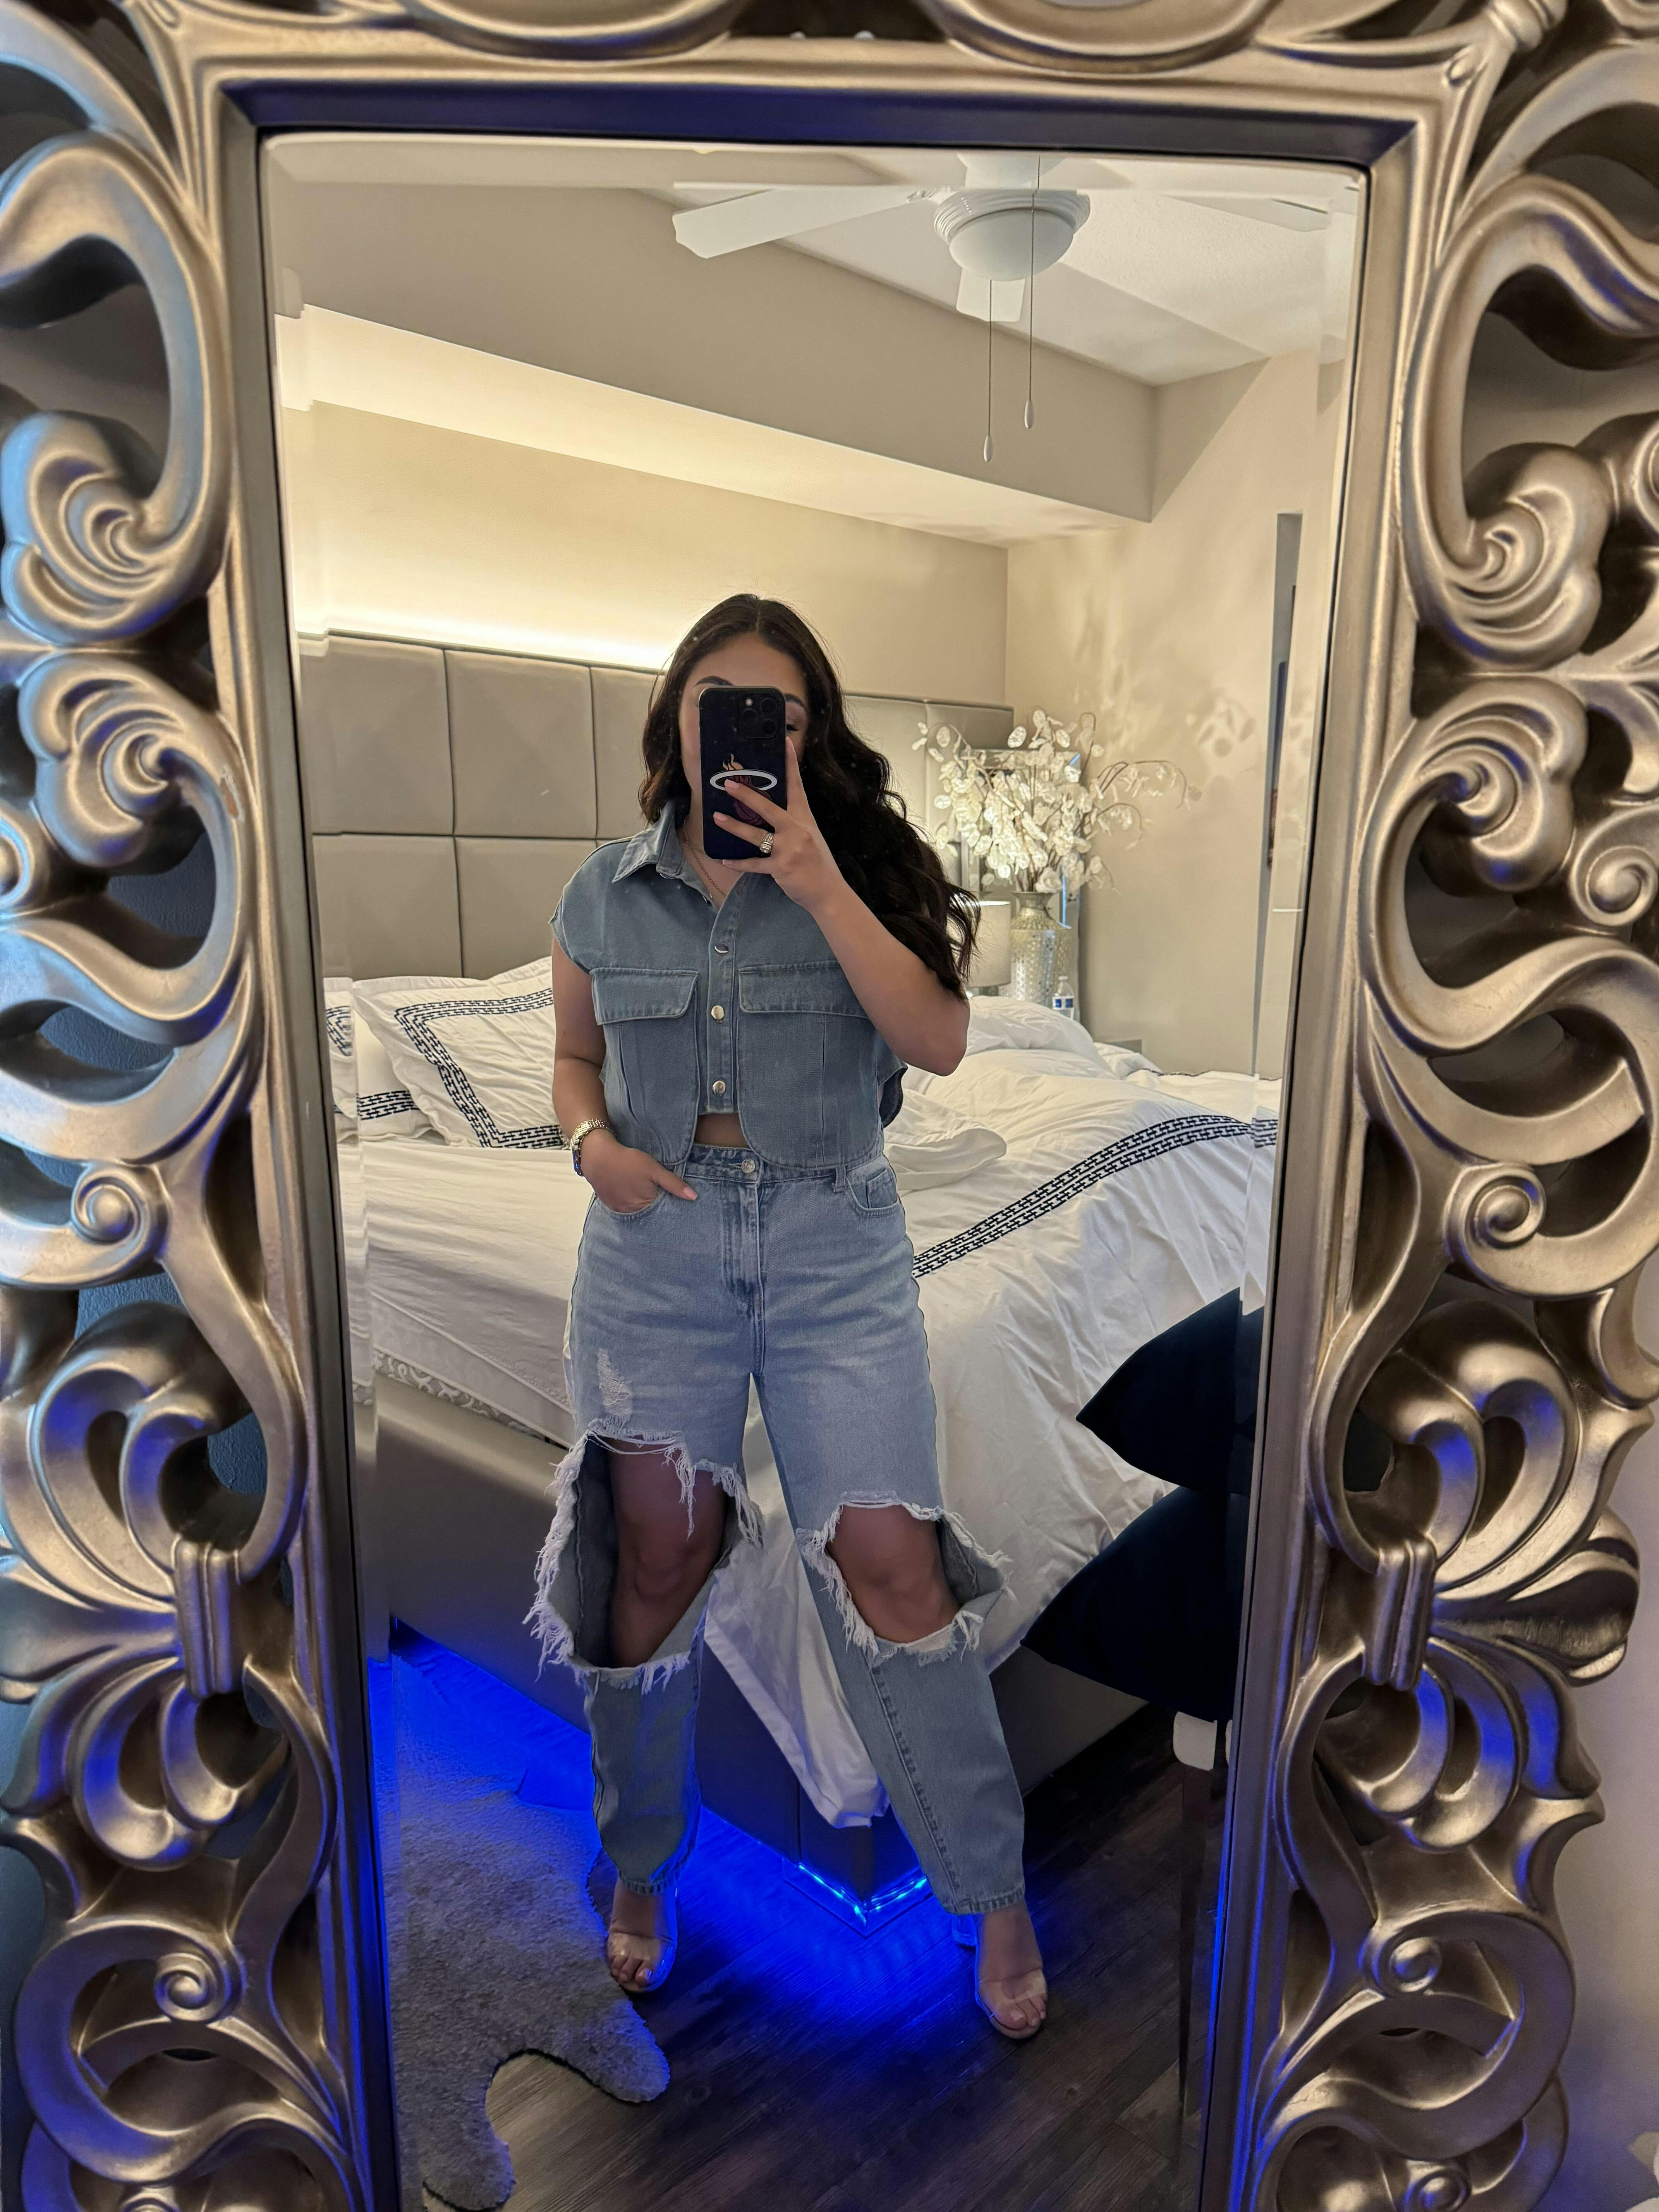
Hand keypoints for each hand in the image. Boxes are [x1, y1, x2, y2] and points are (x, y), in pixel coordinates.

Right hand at [581, 1132, 694, 1212]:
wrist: (598, 1157)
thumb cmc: (628, 1161)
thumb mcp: (653, 1169)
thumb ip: (673, 1184)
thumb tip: (693, 1197)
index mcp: (646, 1204)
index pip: (663, 1212)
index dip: (669, 1207)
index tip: (674, 1204)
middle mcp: (633, 1212)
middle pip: (650, 1214)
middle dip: (656, 1209)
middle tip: (657, 1197)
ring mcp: (620, 1211)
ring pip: (637, 1213)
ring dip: (643, 1208)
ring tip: (644, 1195)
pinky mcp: (611, 1206)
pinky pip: (625, 1210)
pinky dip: (630, 1205)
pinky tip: (631, 1195)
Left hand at [713, 738, 844, 914]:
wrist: (829, 891)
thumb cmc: (818, 862)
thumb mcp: (810, 836)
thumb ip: (793, 822)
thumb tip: (772, 810)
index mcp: (804, 819)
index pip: (797, 787)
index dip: (790, 764)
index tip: (784, 743)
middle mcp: (796, 830)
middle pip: (768, 808)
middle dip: (747, 795)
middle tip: (728, 784)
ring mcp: (788, 849)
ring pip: (756, 835)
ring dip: (734, 826)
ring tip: (716, 818)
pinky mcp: (781, 868)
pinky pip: (755, 864)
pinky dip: (739, 863)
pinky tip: (725, 860)